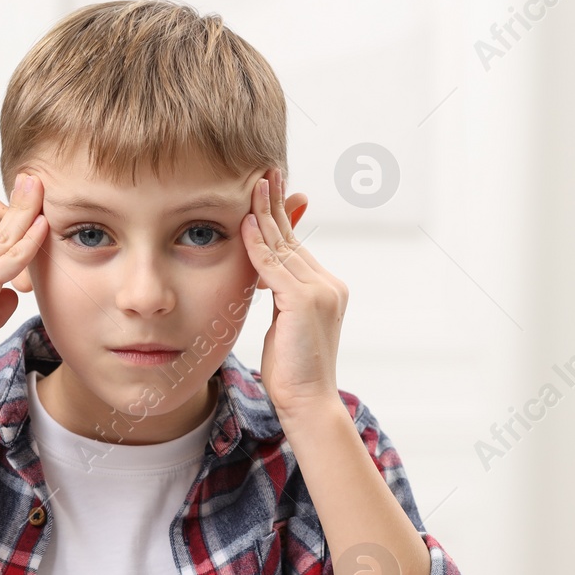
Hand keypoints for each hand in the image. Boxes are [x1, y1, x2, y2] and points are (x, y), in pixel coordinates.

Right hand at [0, 172, 47, 403]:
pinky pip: (8, 260)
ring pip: (1, 243)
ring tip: (39, 187)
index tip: (27, 199)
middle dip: (17, 207)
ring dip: (24, 214)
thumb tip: (15, 286)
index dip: (11, 224)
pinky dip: (28, 244)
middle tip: (33, 179)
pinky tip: (43, 226)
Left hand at [240, 169, 347, 419]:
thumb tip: (264, 275)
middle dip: (275, 204)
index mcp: (326, 288)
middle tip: (264, 172)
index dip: (280, 218)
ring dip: (265, 214)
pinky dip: (258, 244)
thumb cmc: (292, 372)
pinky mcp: (304, 301)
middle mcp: (328, 284)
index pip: (296, 245)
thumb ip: (280, 296)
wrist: (308, 402)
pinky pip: (274, 265)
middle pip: (292, 237)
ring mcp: (319, 291)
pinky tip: (246, 223)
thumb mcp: (285, 325)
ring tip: (253, 184)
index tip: (267, 191)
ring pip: (284, 246)